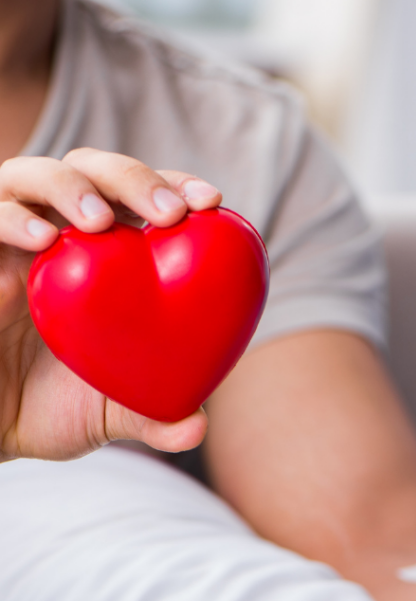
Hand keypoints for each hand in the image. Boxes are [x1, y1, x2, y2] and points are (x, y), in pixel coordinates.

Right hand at [0, 148, 220, 460]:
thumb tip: (196, 428)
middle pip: (90, 171)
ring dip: (71, 186)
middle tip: (168, 212)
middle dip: (133, 179)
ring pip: (30, 175)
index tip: (211, 203)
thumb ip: (154, 418)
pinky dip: (9, 217)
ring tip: (101, 220)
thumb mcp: (109, 416)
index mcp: (101, 258)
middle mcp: (53, 235)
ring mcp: (4, 240)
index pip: (138, 200)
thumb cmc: (46, 409)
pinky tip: (42, 237)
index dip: (174, 188)